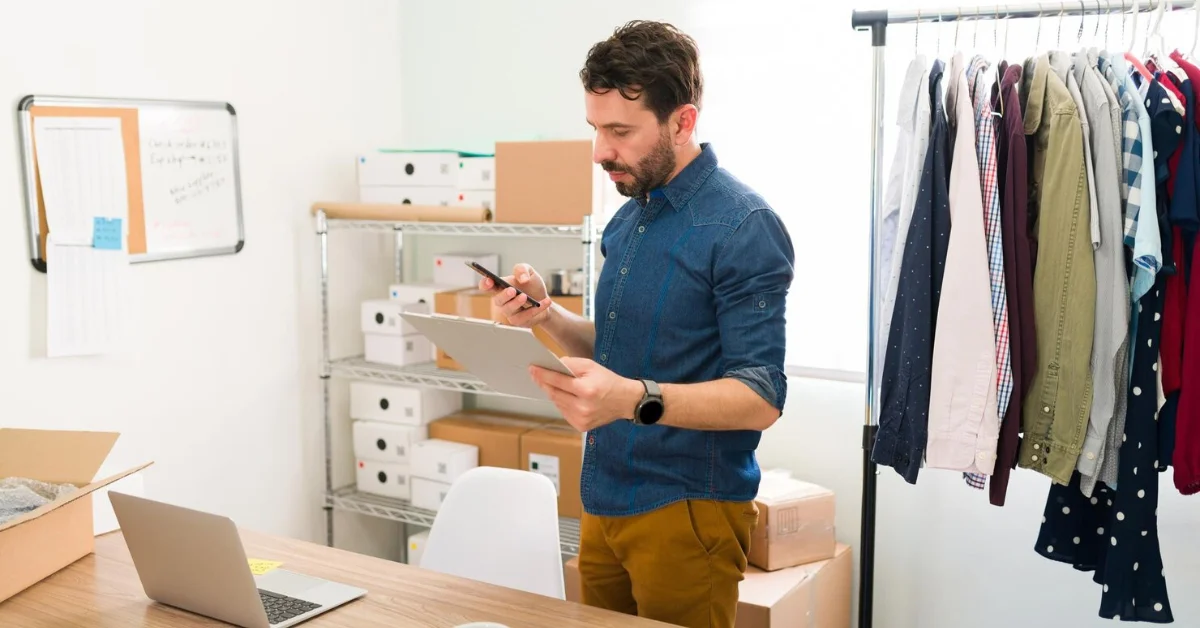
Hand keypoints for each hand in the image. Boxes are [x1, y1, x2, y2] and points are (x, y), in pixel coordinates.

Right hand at [480, 263, 551, 327]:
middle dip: (503, 295)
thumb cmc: (532, 287)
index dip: (485, 284)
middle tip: (512, 290)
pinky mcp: (519, 321)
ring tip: (525, 296)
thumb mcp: (529, 272)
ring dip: (517, 303)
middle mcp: (502, 301)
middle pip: (497, 300)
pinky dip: (536, 309)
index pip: (486, 286)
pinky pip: (524, 317)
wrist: (545, 300)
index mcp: (500, 287)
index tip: (489, 280)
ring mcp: (510, 312)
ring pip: (509, 310)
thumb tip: (522, 278)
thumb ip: (522, 269)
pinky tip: (545, 302)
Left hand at [529, 357, 643, 431]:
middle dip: (544, 383)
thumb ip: (571, 364)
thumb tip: (553, 364)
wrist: (625, 401)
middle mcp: (583, 407)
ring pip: (558, 403)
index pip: (558, 381)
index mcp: (587, 390)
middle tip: (535, 374)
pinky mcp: (581, 426)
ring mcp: (581, 419)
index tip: (532, 368)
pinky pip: (564, 412)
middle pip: (555, 394)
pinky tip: (566, 396)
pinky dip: (561, 403)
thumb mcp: (592, 366)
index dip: (543, 374)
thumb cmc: (608, 381)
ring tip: (550, 384)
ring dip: (553, 393)